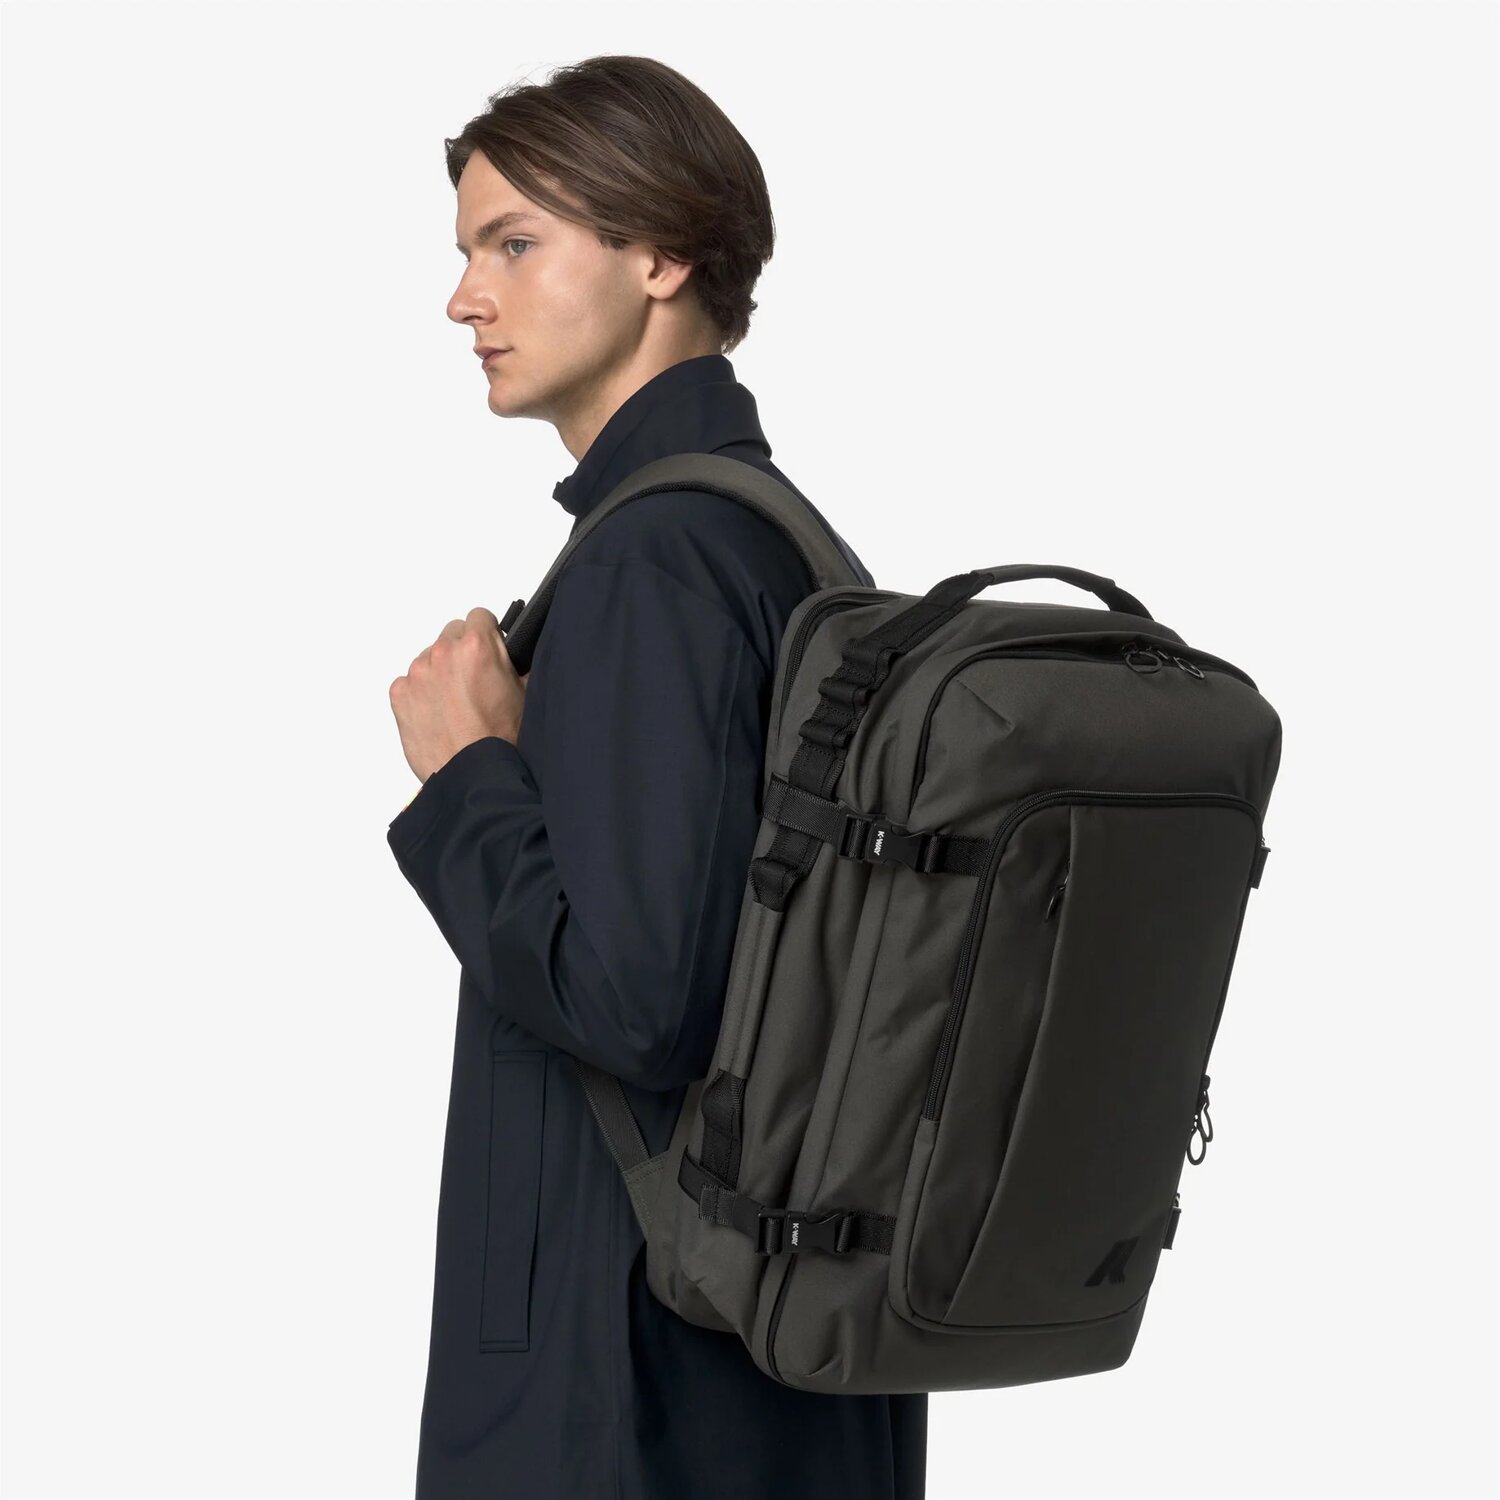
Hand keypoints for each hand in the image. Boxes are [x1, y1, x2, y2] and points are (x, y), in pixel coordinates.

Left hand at [389, 606, 529, 782]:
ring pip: (429, 658)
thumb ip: (516, 664)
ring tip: (456, 705)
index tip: (489, 652)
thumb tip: (515, 655)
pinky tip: (437, 715)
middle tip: (474, 683)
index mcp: (477, 646)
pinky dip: (421, 694)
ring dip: (441, 673)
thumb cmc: (502, 741)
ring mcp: (417, 674)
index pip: (479, 617)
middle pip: (451, 634)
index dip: (488, 634)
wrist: (474, 776)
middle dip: (463, 653)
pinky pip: (410, 682)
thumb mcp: (526, 694)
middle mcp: (442, 653)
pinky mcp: (399, 695)